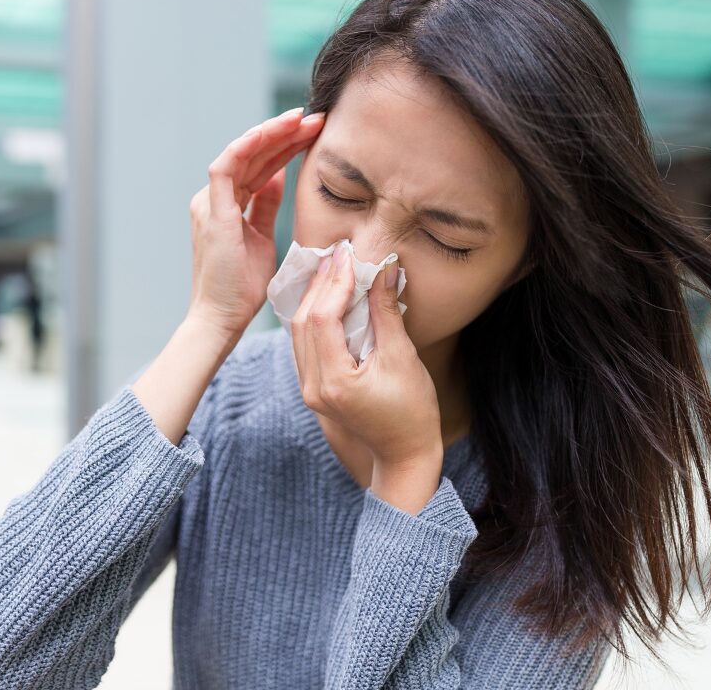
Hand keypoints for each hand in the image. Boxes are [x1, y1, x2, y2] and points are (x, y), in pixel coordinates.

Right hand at [186, 107, 325, 340]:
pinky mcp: (211, 212)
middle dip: (285, 134)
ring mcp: (210, 203)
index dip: (286, 147)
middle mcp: (215, 200)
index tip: (316, 134)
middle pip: (253, 156)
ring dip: (272, 134)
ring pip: (242, 154)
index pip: (259, 166)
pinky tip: (269, 131)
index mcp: (227, 206)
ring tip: (301, 119)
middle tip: (315, 118)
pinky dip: (245, 146)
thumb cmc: (242, 289)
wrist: (222, 318)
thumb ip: (265, 208)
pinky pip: (226, 167)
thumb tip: (279, 180)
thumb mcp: (262, 239)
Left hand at [289, 244, 443, 511]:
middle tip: (336, 254)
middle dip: (319, 285)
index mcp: (334, 382)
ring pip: (298, 333)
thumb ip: (387, 314)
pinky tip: (327, 298)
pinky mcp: (313, 389)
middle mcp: (312, 386)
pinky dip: (313, 318)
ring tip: (331, 268)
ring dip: (313, 298)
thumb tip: (384, 270)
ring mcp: (308, 390)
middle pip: (302, 323)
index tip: (348, 257)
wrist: (404, 456)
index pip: (322, 319)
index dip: (334, 283)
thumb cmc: (412, 412)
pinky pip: (304, 346)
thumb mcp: (403, 359)